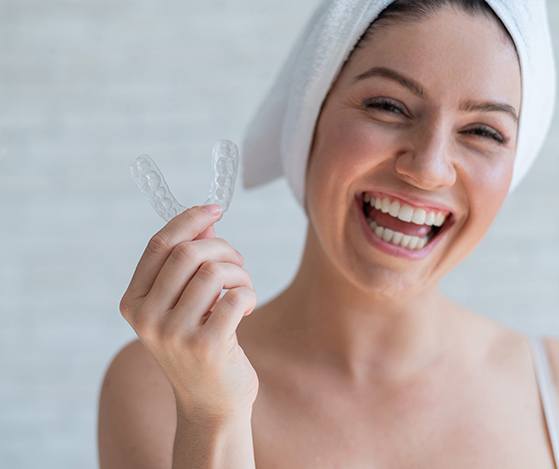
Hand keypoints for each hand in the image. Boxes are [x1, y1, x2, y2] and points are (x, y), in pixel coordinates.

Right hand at [119, 204, 258, 421]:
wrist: (209, 403)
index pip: (159, 245)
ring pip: (214, 272)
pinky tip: (247, 307)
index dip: (189, 220)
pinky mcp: (206, 346)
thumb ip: (189, 263)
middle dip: (222, 247)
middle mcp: (146, 318)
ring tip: (244, 287)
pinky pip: (236, 295)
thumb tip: (206, 221)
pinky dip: (249, 293)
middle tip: (238, 261)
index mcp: (133, 302)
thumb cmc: (198, 344)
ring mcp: (174, 334)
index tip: (215, 208)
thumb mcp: (184, 303)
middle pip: (188, 253)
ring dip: (239, 271)